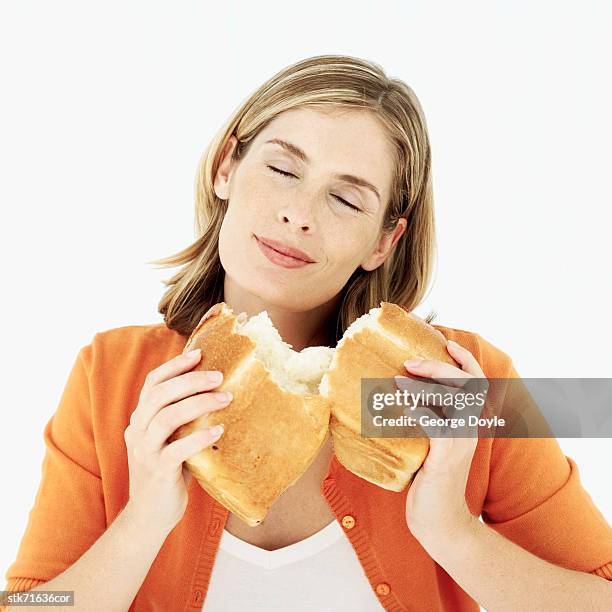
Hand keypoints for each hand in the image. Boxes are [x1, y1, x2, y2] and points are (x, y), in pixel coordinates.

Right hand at [123, 349, 231, 535]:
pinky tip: (219, 431)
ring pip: (167, 418)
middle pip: (160, 395)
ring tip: (226, 398)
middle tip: (219, 376)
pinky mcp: (157, 471)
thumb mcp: (170, 438)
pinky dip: (199, 437)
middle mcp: (138, 430)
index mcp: (140, 419)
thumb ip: (182, 417)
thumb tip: (216, 390)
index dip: (175, 366)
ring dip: (199, 404)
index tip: (200, 353)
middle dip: (191, 380)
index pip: (152, 383)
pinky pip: (177, 449)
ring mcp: (144, 451)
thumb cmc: (169, 471)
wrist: (149, 515)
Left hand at [395, 340, 487, 548]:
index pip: (477, 382)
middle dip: (439, 367)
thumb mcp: (431, 443)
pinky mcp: (445, 459)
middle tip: (410, 361)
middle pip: (467, 385)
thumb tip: (399, 393)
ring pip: (454, 402)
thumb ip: (426, 419)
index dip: (464, 359)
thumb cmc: (429, 479)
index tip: (445, 342)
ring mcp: (459, 443)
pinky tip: (405, 408)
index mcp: (467, 422)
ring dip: (426, 387)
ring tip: (401, 380)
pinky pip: (437, 428)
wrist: (438, 521)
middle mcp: (469, 428)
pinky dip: (421, 414)